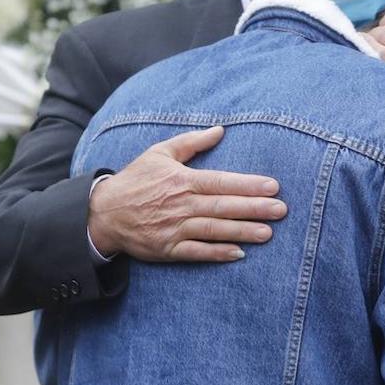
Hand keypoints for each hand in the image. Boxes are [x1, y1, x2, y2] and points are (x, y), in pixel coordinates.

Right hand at [87, 126, 286, 262]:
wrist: (103, 212)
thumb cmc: (135, 180)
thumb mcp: (159, 153)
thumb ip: (191, 142)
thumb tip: (220, 130)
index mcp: (182, 181)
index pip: (222, 182)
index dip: (248, 185)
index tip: (273, 187)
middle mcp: (181, 205)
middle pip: (223, 206)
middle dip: (254, 208)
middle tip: (281, 210)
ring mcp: (175, 229)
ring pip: (214, 230)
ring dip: (242, 231)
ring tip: (267, 233)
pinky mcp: (168, 249)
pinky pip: (196, 252)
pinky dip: (217, 254)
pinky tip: (238, 254)